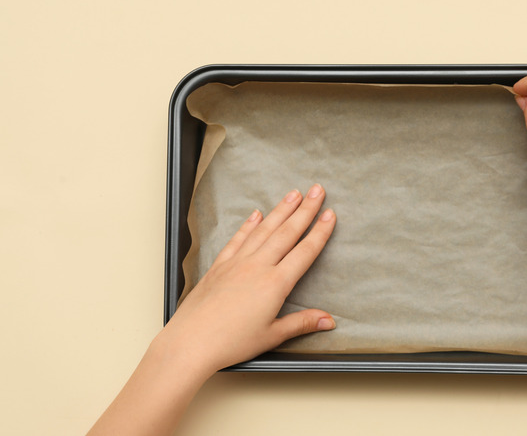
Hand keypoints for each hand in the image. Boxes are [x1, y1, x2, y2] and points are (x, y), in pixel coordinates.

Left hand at [157, 184, 336, 373]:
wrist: (190, 341)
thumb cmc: (231, 342)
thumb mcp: (272, 336)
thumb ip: (302, 323)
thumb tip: (328, 320)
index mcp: (275, 284)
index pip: (304, 252)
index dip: (319, 232)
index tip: (330, 214)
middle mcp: (257, 267)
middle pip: (286, 232)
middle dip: (304, 209)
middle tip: (317, 190)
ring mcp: (237, 263)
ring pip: (264, 230)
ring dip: (280, 210)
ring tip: (293, 194)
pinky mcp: (220, 266)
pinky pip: (238, 239)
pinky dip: (249, 225)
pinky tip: (256, 214)